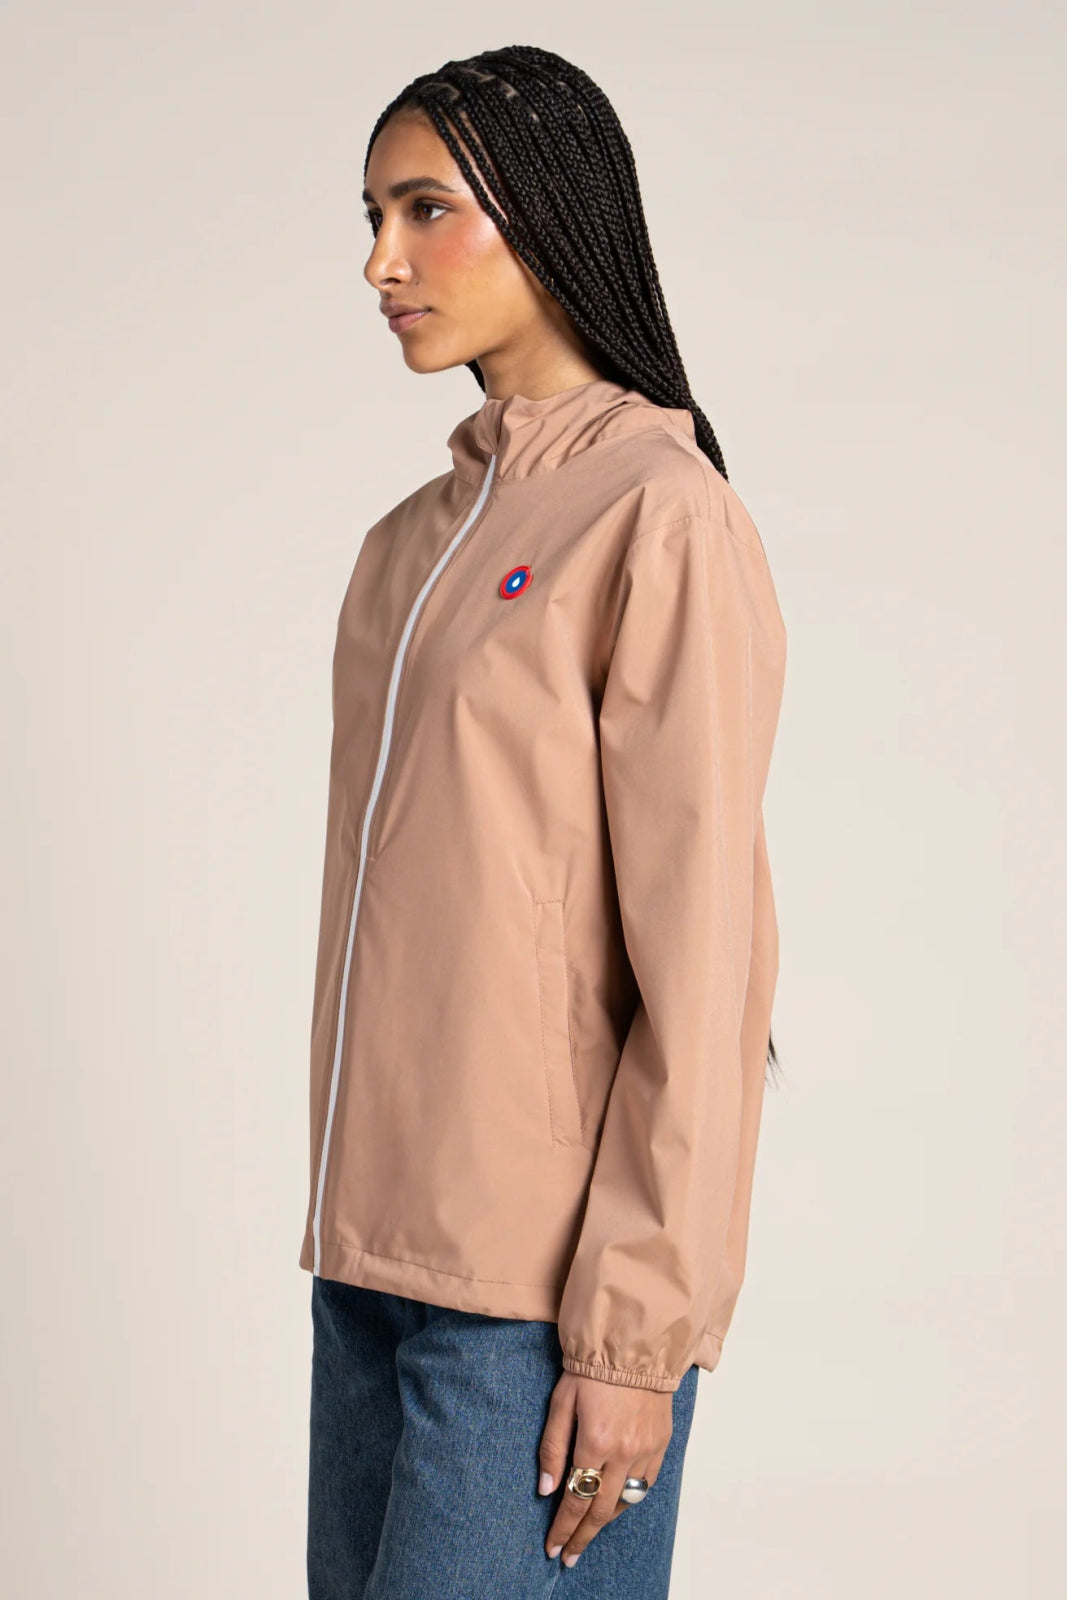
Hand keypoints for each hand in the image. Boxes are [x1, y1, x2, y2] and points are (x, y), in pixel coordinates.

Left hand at [537, 1370, 672, 1566]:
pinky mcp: (661, 1444)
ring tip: (587, 1531)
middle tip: (569, 1556)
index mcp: (595, 1441)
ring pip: (625, 1502)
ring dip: (604, 1520)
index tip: (553, 1549)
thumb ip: (553, 1448)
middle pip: (601, 1510)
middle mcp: (624, 1452)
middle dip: (582, 1537)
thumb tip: (546, 1489)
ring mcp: (646, 1450)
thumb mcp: (561, 1402)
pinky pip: (646, 1484)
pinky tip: (615, 1503)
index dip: (563, 1529)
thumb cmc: (592, 1368)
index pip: (577, 1500)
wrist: (635, 1345)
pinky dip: (628, 1498)